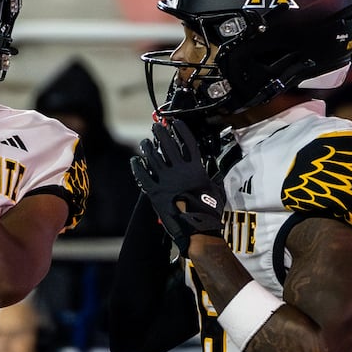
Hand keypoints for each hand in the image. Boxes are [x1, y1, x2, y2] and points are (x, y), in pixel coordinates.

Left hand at [130, 119, 224, 255]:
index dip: (181, 130)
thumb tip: (215, 172)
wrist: (196, 228)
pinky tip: (135, 160)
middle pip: (168, 145)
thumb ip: (212, 177)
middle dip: (161, 133)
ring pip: (153, 157)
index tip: (176, 123)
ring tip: (145, 142)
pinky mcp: (155, 192)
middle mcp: (179, 171)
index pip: (188, 142)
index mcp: (195, 169)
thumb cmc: (208, 212)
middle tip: (156, 127)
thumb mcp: (215, 190)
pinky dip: (137, 167)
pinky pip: (143, 176)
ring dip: (148, 147)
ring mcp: (166, 181)